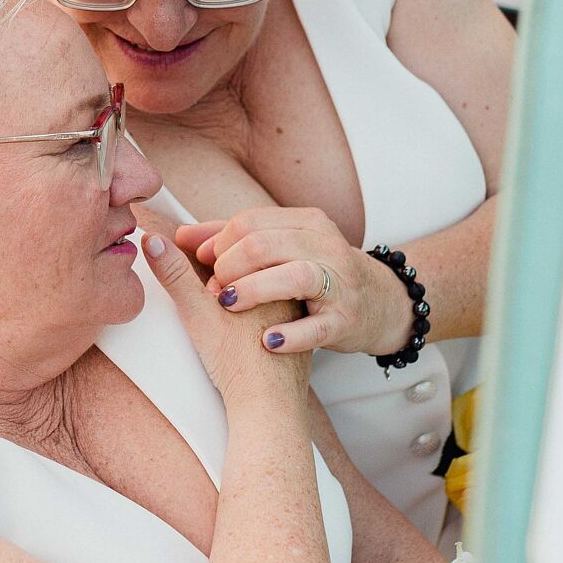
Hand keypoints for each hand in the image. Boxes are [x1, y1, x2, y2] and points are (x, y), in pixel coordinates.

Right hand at [142, 231, 309, 401]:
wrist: (269, 408)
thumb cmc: (237, 363)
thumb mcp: (198, 312)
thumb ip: (175, 275)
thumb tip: (152, 239)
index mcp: (273, 273)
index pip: (239, 241)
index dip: (205, 238)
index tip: (183, 240)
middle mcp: (289, 289)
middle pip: (250, 260)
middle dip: (220, 256)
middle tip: (189, 253)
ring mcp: (295, 313)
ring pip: (260, 282)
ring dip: (233, 280)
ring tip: (207, 288)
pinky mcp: (294, 334)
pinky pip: (269, 304)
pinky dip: (248, 301)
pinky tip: (230, 316)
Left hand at [176, 207, 411, 357]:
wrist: (382, 305)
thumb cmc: (319, 276)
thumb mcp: (285, 248)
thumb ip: (233, 241)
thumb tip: (180, 236)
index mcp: (308, 223)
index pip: (250, 221)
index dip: (218, 242)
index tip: (201, 261)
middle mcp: (327, 246)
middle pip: (266, 243)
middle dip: (230, 265)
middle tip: (214, 288)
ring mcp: (340, 283)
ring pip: (295, 276)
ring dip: (255, 290)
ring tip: (228, 305)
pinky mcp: (347, 320)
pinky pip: (317, 327)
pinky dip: (289, 335)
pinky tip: (265, 341)